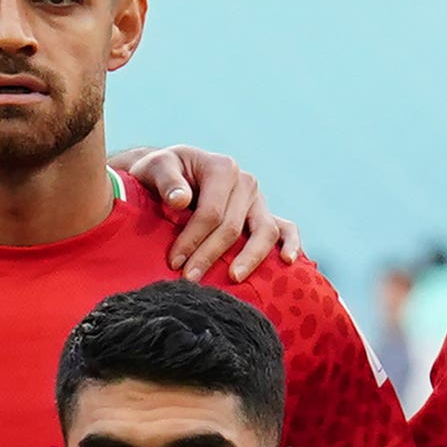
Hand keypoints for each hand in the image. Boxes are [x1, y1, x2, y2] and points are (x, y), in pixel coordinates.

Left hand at [132, 145, 289, 282]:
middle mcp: (245, 182)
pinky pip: (286, 229)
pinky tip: (287, 261)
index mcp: (223, 168)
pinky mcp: (266, 215)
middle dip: (210, 255)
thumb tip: (181, 200)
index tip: (174, 262)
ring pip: (265, 232)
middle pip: (233, 227)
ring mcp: (259, 200)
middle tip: (189, 279)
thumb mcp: (154, 167)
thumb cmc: (160, 173)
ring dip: (250, 258)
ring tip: (233, 278)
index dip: (193, 240)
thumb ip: (165, 180)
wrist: (171, 176)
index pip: (211, 212)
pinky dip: (291, 244)